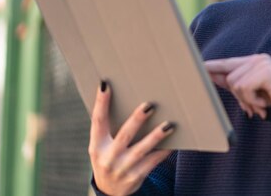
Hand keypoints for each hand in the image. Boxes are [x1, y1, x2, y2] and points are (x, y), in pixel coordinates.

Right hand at [89, 81, 174, 195]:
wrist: (109, 193)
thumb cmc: (108, 159)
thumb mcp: (101, 147)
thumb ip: (109, 129)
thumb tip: (124, 98)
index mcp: (97, 146)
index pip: (97, 121)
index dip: (100, 103)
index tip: (105, 85)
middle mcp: (108, 158)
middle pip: (124, 135)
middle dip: (137, 120)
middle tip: (149, 105)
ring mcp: (122, 169)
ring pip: (141, 150)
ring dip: (156, 136)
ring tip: (169, 124)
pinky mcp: (135, 177)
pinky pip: (152, 162)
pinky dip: (163, 151)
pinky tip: (174, 142)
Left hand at [204, 53, 270, 119]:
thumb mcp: (247, 93)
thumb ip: (231, 83)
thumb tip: (210, 77)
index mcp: (252, 61)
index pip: (227, 63)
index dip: (212, 66)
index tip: (197, 66)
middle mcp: (258, 59)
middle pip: (229, 77)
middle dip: (239, 96)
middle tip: (255, 104)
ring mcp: (263, 63)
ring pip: (235, 83)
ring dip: (247, 99)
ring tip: (261, 102)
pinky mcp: (267, 71)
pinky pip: (245, 87)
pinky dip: (252, 100)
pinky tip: (264, 102)